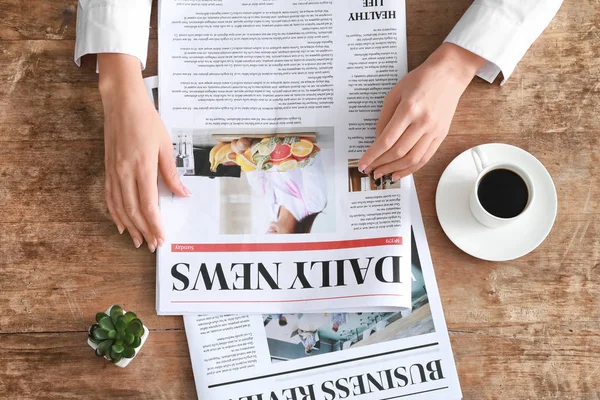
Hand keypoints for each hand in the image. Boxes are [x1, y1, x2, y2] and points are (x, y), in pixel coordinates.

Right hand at [99, 54, 190, 251]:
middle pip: (133, 210)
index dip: (154, 224)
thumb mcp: (165, 145)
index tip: (162, 238)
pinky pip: (110, 197)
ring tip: (139, 241)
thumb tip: (183, 194)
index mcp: (142, 167)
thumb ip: (171, 173)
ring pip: (119, 207)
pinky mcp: (108, 168)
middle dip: (144, 230)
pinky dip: (115, 213)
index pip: (148, 205)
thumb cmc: (147, 120)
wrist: (122, 102)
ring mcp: (114, 171)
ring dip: (130, 226)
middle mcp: (124, 172)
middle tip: (153, 245)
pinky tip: (121, 224)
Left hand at [359, 43, 486, 180]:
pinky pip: (425, 157)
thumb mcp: (395, 93)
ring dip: (395, 170)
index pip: (387, 140)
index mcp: (409, 109)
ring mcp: (434, 130)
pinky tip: (400, 172)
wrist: (449, 74)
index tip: (363, 164)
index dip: (373, 155)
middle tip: (370, 170)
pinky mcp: (441, 135)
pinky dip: (411, 168)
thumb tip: (377, 140)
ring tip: (383, 174)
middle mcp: (423, 122)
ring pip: (412, 159)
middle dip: (381, 164)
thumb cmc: (420, 80)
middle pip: (398, 152)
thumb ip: (384, 117)